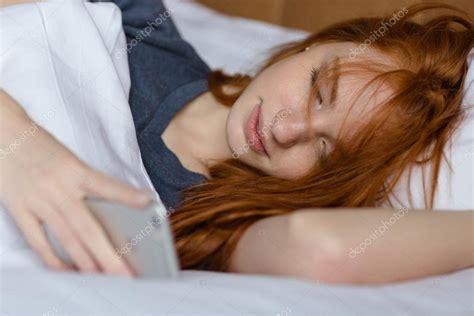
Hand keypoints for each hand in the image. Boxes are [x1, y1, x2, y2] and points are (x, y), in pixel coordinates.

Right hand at [0, 90, 151, 275]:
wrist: (5, 135)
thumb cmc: (43, 148)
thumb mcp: (71, 161)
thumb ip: (89, 185)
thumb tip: (111, 213)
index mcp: (76, 170)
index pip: (106, 185)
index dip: (127, 195)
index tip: (149, 203)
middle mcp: (59, 188)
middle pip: (88, 227)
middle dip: (108, 254)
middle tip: (125, 274)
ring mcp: (39, 201)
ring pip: (67, 238)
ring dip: (86, 262)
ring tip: (103, 278)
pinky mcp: (21, 210)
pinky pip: (38, 241)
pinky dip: (53, 259)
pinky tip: (68, 271)